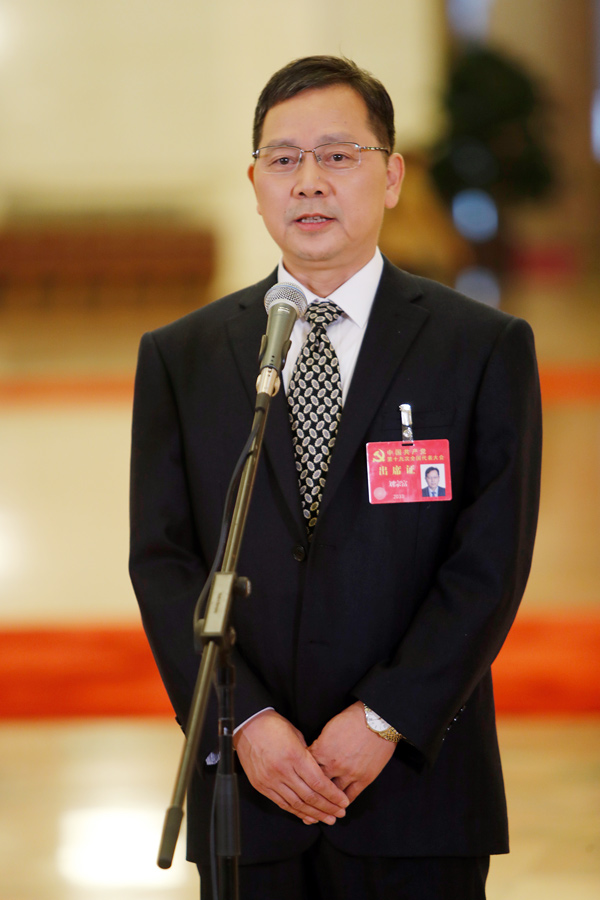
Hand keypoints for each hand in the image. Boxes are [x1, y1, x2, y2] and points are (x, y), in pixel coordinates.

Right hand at [234, 710, 348, 824]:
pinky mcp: (261, 786)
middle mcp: (282, 771)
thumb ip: (308, 755)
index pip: (318, 782)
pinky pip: (282, 804)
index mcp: (294, 755)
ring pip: (297, 804)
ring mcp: (270, 780)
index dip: (333, 795)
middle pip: (310, 796)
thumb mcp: (296, 735)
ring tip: (327, 819)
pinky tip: (307, 816)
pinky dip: (296, 812)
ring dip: (314, 814)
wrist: (247, 726)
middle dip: (327, 808)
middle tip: (339, 814)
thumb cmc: (273, 726)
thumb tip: (320, 771)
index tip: (343, 802)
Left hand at [308, 701, 395, 802]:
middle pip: (315, 784)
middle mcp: (333, 765)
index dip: (301, 773)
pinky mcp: (364, 779)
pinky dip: (342, 803)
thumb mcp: (329, 728)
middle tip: (304, 798)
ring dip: (325, 802)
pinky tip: (337, 806)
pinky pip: (350, 796)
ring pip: (332, 794)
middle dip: (309, 792)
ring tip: (319, 808)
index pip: (305, 767)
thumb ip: (320, 744)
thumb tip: (313, 755)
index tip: (299, 779)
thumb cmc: (353, 719)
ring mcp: (349, 774)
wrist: (378, 720)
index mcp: (322, 750)